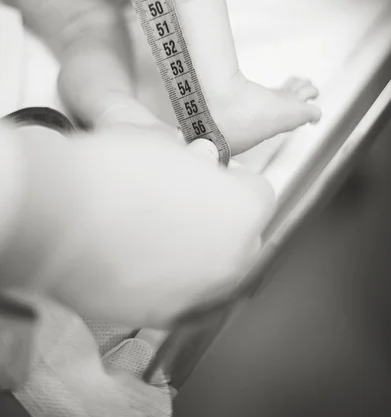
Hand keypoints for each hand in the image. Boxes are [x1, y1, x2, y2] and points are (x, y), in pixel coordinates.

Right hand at [1, 127, 274, 326]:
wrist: (62, 216)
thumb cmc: (114, 172)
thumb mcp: (164, 144)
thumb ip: (196, 157)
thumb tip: (201, 160)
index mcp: (243, 210)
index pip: (258, 191)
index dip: (232, 178)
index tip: (213, 173)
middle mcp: (232, 258)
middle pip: (244, 235)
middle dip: (223, 216)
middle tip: (187, 199)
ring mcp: (199, 293)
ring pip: (215, 268)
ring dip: (199, 249)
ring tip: (159, 229)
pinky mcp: (163, 315)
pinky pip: (181, 292)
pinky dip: (171, 277)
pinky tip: (140, 256)